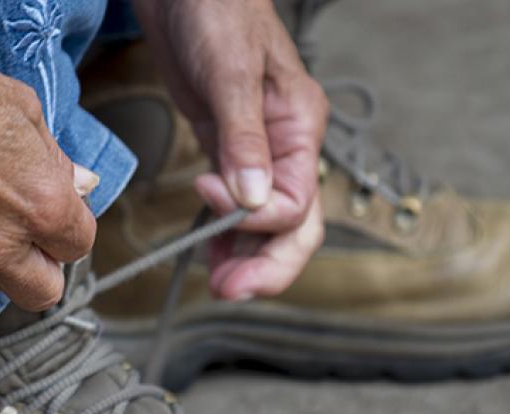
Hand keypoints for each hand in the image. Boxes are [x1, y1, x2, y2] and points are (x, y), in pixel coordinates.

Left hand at [134, 0, 327, 299]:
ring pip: (267, 224)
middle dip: (268, 264)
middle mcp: (286, 146)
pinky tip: (209, 253)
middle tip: (231, 290)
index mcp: (301, 127)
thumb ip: (243, 138)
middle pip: (295, 225)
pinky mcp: (227, 149)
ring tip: (218, 283)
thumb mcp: (231, 71)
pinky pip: (238, 206)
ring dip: (246, 257)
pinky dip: (226, 234)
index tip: (209, 195)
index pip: (296, 200)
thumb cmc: (217, 10)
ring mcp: (258, 151)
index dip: (256, 216)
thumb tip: (251, 198)